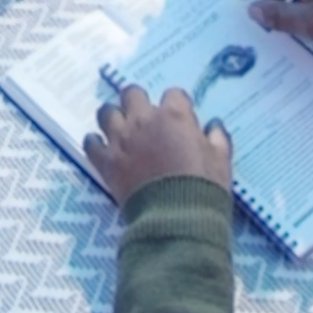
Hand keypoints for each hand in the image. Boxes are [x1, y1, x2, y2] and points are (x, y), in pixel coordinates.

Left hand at [82, 85, 231, 208]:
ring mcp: (121, 139)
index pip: (173, 94)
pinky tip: (102, 148)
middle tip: (144, 117)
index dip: (177, 104)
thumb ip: (217, 137)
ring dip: (113, 117)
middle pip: (132, 93)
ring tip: (119, 128)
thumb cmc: (204, 187)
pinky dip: (95, 143)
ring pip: (106, 112)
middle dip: (138, 101)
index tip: (180, 116)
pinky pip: (91, 143)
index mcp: (174, 116)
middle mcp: (143, 120)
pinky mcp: (106, 161)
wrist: (177, 219)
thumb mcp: (221, 160)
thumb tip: (213, 125)